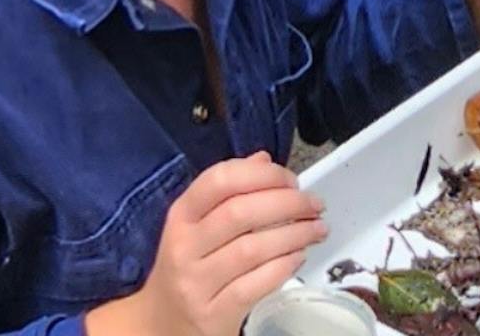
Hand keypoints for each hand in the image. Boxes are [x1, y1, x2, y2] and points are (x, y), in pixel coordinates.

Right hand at [98, 153, 323, 335]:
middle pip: (240, 213)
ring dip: (294, 235)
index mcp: (181, 216)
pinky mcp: (214, 314)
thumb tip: (263, 160)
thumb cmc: (187, 266)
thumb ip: (227, 192)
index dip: (261, 175)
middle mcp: (184, 247)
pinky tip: (299, 257)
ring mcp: (197, 283)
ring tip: (317, 229)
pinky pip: (256, 285)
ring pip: (252, 250)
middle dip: (287, 204)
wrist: (162, 322)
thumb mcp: (196, 226)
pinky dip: (283, 268)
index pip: (219, 181)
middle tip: (315, 205)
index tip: (291, 180)